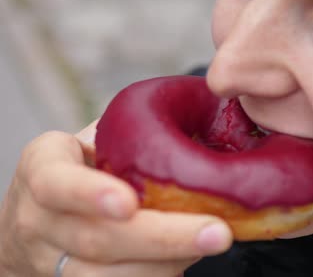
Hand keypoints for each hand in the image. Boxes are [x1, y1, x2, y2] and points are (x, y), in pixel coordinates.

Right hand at [0, 121, 232, 276]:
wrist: (38, 218)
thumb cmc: (84, 167)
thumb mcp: (92, 140)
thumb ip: (131, 130)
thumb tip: (212, 109)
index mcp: (43, 167)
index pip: (56, 182)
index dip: (91, 194)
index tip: (128, 204)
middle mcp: (38, 219)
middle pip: (97, 239)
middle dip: (162, 238)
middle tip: (217, 232)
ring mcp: (50, 260)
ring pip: (108, 275)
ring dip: (168, 263)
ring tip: (213, 243)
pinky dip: (161, 275)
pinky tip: (190, 258)